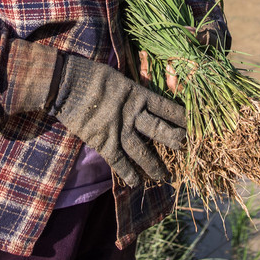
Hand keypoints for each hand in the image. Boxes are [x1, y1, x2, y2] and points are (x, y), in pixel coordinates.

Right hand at [51, 54, 185, 186]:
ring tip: (164, 176)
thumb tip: (142, 98)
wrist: (67, 83)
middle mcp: (133, 113)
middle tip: (184, 149)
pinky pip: (119, 161)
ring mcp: (118, 129)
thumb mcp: (118, 78)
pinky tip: (136, 183)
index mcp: (138, 94)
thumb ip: (131, 92)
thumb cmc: (92, 75)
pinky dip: (128, 173)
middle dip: (174, 140)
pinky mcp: (103, 141)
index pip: (166, 107)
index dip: (181, 117)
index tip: (193, 125)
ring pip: (142, 151)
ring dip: (154, 165)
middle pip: (160, 130)